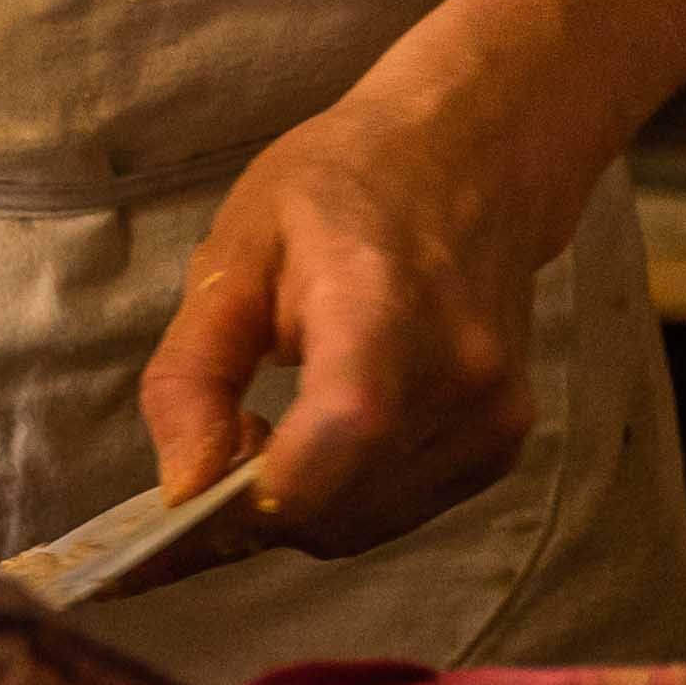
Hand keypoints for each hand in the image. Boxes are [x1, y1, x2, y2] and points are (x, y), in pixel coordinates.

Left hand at [138, 86, 575, 552]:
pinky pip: (405, 508)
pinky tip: (323, 431)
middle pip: (336, 512)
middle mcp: (457, 381)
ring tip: (267, 429)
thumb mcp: (235, 251)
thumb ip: (194, 372)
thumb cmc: (341, 186)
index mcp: (382, 318)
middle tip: (214, 445)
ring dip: (302, 505)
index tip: (183, 487)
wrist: (468, 159)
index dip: (241, 498)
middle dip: (256, 508)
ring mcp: (493, 419)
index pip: (320, 464)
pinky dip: (350, 494)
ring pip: (367, 525)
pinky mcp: (504, 444)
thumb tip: (181, 483)